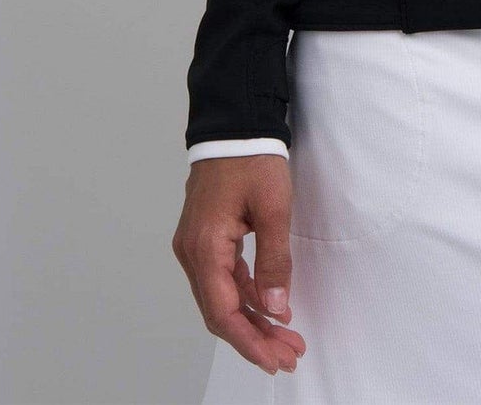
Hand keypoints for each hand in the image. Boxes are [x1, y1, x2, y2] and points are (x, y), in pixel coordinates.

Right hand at [173, 153, 306, 375]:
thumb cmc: (252, 158)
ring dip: (252, 319)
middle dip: (254, 337)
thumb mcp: (273, 208)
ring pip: (221, 297)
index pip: (223, 312)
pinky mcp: (205, 239)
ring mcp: (195, 246)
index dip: (250, 341)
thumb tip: (277, 309)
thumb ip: (274, 261)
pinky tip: (270, 307)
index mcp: (205, 248)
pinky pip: (223, 278)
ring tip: (286, 337)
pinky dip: (246, 295)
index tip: (276, 359)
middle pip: (220, 312)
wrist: (235, 122)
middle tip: (289, 354)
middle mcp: (192, 252)